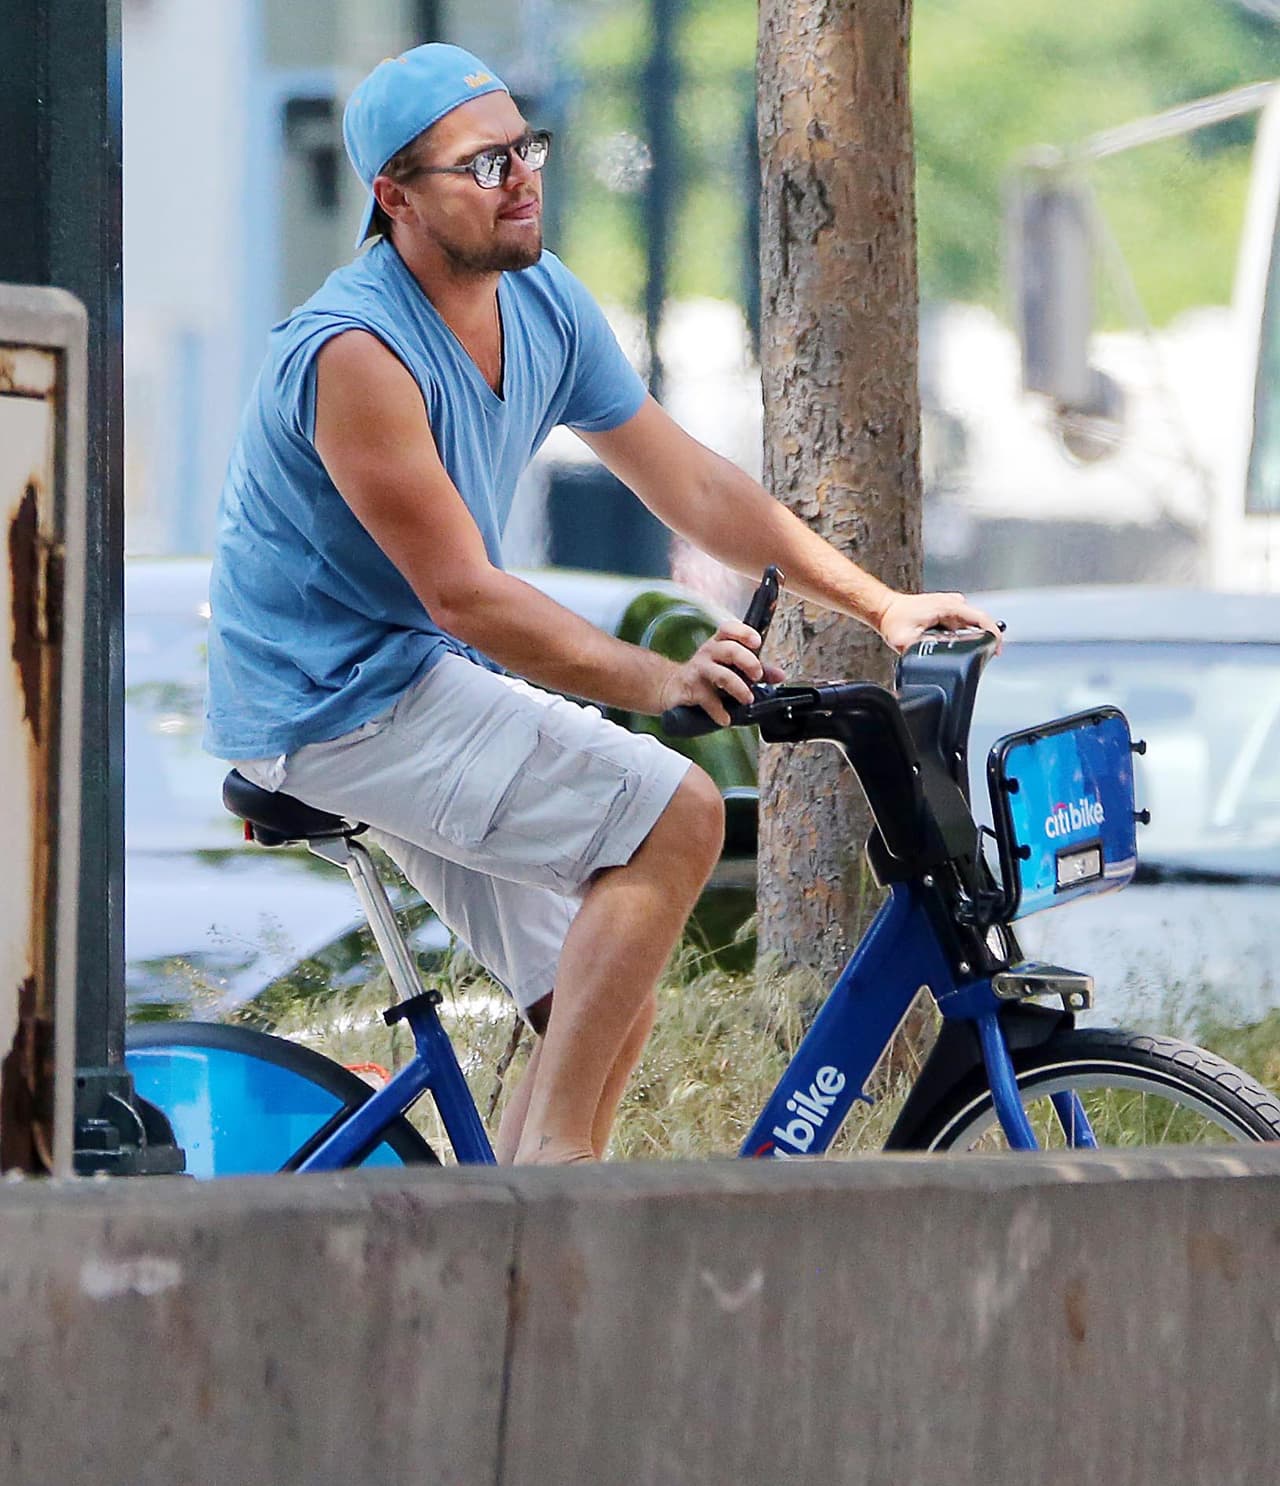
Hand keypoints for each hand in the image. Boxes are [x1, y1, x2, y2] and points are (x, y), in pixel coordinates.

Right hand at [656, 622, 786, 725]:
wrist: (672, 686)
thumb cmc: (707, 674)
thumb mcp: (730, 668)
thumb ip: (755, 670)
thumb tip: (780, 675)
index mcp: (719, 643)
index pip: (729, 629)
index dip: (744, 633)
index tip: (757, 642)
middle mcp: (708, 653)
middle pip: (730, 650)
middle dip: (748, 662)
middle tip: (757, 676)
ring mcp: (698, 670)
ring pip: (720, 675)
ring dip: (738, 688)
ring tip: (748, 699)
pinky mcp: (690, 688)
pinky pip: (707, 700)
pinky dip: (719, 711)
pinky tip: (726, 719)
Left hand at [875, 591, 1002, 654]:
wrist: (885, 609)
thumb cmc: (894, 619)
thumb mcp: (904, 641)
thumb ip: (919, 652)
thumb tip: (931, 663)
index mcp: (948, 607)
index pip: (981, 618)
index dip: (993, 634)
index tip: (997, 647)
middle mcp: (952, 602)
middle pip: (979, 621)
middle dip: (984, 638)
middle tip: (986, 654)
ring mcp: (950, 604)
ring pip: (972, 622)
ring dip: (975, 635)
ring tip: (972, 650)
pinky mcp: (946, 607)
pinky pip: (963, 620)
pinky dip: (965, 632)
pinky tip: (959, 642)